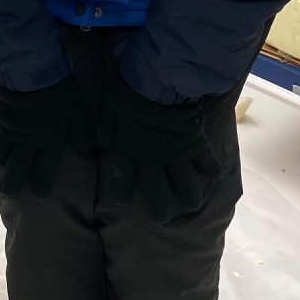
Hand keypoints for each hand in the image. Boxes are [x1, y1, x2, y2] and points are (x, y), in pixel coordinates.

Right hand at [0, 75, 92, 198]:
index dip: (41, 184)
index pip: (44, 170)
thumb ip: (83, 132)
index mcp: (48, 143)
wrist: (30, 73)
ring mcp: (7, 132)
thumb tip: (87, 148)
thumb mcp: (79, 111)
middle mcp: (25, 143)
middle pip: (15, 169)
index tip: (38, 195)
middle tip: (7, 191)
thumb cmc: (58, 92)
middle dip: (10, 183)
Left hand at [98, 64, 223, 223]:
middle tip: (160, 219)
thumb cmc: (125, 87)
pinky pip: (207, 160)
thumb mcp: (104, 107)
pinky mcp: (195, 143)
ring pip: (185, 186)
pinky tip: (216, 172)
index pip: (119, 178)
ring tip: (191, 203)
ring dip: (188, 195)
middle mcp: (150, 158)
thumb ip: (98, 129)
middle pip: (155, 192)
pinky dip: (212, 166)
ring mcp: (175, 154)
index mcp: (126, 148)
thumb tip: (83, 145)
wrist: (157, 79)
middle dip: (158, 208)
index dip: (118, 193)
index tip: (118, 204)